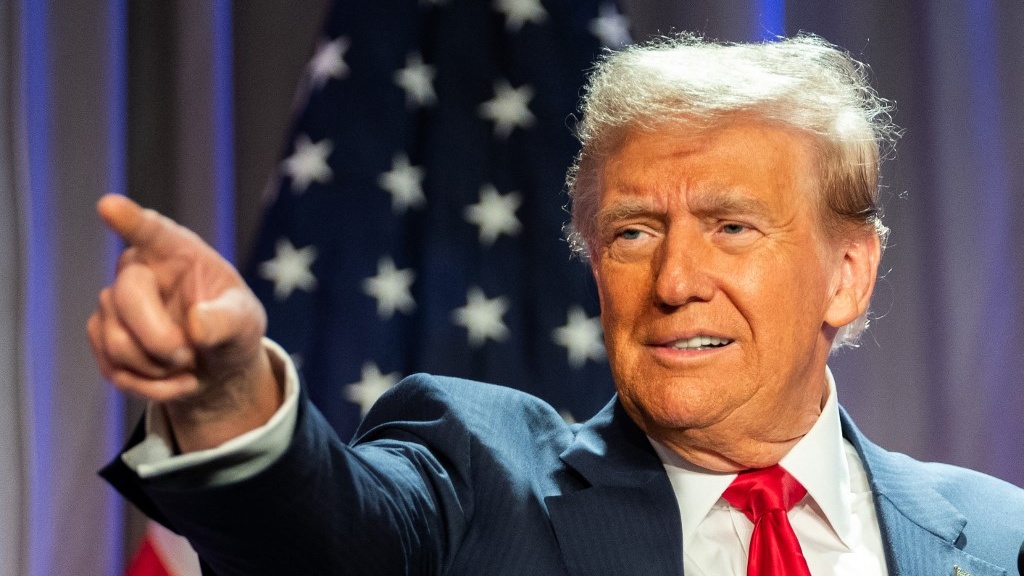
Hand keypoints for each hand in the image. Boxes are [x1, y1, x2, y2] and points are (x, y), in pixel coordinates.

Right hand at [87, 194, 281, 451]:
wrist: (215, 366)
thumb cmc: (232, 329)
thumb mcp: (245, 323)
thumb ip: (227, 321)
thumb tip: (196, 325)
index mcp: (177, 251)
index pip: (150, 231)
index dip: (130, 220)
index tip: (109, 206)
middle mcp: (138, 269)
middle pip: (126, 298)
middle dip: (160, 340)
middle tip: (189, 356)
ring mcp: (113, 302)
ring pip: (117, 342)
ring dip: (159, 369)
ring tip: (188, 366)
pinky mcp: (102, 335)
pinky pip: (114, 369)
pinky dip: (150, 387)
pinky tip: (175, 381)